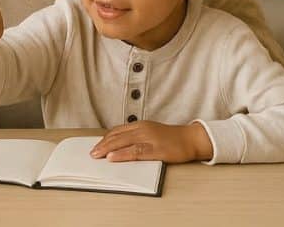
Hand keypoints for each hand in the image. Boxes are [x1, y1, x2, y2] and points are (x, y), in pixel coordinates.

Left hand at [90, 121, 212, 163]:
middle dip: (102, 145)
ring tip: (97, 155)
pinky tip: (112, 158)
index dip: (104, 139)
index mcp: (140, 125)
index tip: (95, 146)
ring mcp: (149, 138)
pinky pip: (135, 152)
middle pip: (117, 136)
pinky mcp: (156, 149)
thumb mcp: (151, 133)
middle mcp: (142, 129)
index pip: (117, 131)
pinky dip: (122, 154)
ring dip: (107, 149)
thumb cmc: (171, 138)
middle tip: (92, 153)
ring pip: (123, 142)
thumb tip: (120, 147)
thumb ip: (137, 138)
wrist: (191, 139)